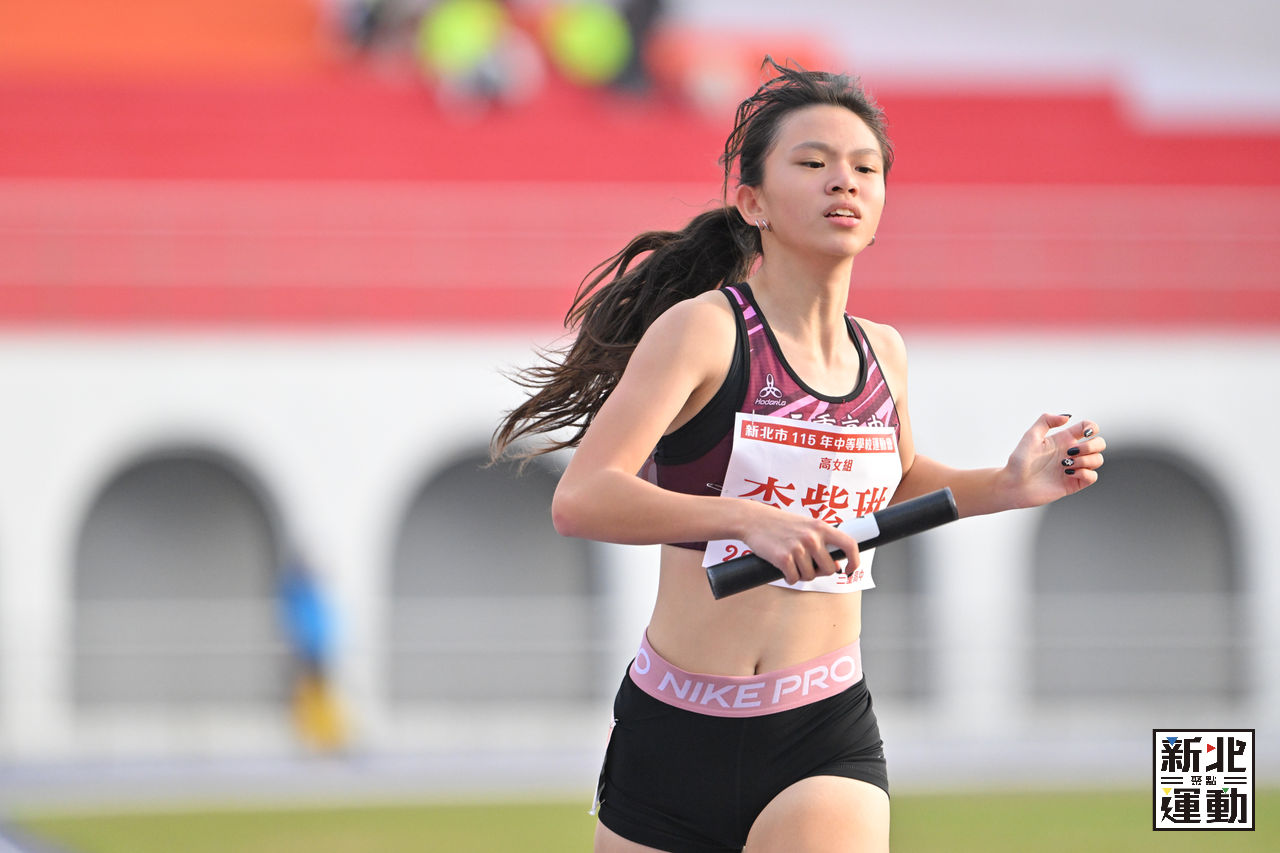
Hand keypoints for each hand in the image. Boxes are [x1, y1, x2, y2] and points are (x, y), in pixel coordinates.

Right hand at [738, 501, 862, 585]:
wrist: (753, 519)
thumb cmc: (781, 524)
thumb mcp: (806, 526)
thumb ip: (822, 542)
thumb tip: (836, 566)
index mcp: (821, 527)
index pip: (849, 545)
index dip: (855, 561)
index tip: (849, 570)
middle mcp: (812, 537)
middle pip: (829, 569)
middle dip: (819, 572)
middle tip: (808, 565)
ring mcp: (798, 548)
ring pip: (810, 576)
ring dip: (801, 574)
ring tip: (792, 562)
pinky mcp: (783, 558)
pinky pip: (793, 578)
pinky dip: (789, 577)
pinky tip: (784, 568)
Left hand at [1002, 413, 1104, 508]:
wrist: (1013, 484)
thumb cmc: (1019, 460)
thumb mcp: (1030, 435)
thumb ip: (1046, 420)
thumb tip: (1068, 417)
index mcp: (1064, 439)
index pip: (1089, 428)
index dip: (1093, 427)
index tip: (1084, 433)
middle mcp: (1071, 453)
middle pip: (1100, 444)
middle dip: (1093, 445)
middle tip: (1071, 451)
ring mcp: (1074, 468)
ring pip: (1098, 460)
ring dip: (1086, 460)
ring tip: (1065, 465)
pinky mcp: (1073, 483)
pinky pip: (1093, 477)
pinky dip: (1085, 474)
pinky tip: (1067, 474)